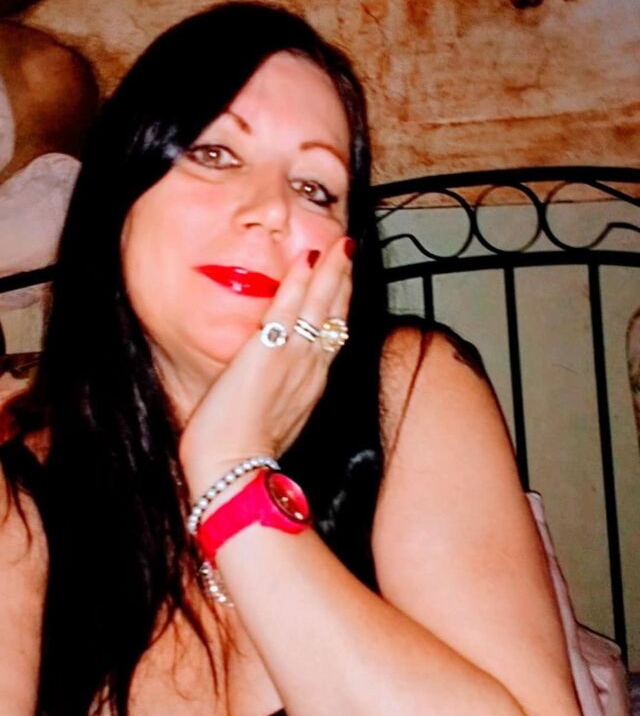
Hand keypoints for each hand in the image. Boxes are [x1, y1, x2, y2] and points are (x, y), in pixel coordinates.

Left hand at [179, 235, 352, 497]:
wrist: (232, 469)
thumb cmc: (242, 452)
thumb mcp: (272, 422)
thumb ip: (278, 398)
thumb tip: (270, 388)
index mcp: (310, 387)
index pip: (331, 338)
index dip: (339, 308)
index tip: (342, 286)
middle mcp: (310, 370)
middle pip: (335, 317)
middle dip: (343, 283)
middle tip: (348, 253)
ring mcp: (293, 360)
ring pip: (320, 308)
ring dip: (331, 273)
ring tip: (339, 246)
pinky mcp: (269, 354)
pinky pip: (289, 309)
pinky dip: (299, 283)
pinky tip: (306, 260)